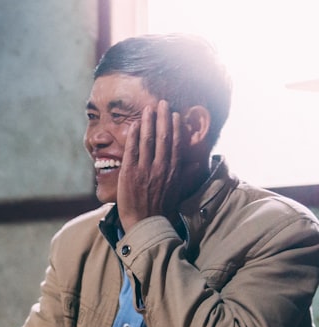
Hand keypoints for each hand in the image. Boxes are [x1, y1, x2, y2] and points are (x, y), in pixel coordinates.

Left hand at [116, 99, 183, 230]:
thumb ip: (185, 174)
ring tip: (149, 108)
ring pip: (147, 139)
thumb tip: (197, 165)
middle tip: (162, 103)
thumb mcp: (177, 189)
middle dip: (163, 117)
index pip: (177, 142)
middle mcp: (161, 167)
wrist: (145, 224)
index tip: (175, 114)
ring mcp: (145, 169)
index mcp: (174, 170)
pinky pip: (131, 149)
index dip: (176, 126)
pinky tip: (134, 125)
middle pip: (163, 136)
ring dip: (148, 121)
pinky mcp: (129, 173)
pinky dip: (133, 136)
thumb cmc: (160, 207)